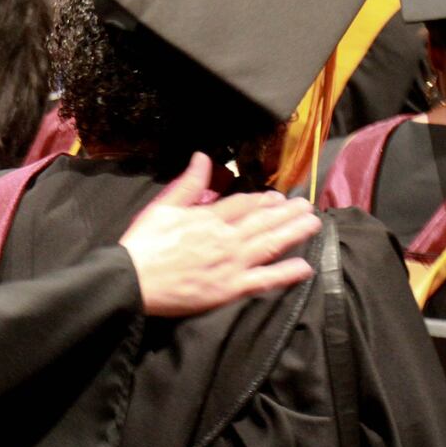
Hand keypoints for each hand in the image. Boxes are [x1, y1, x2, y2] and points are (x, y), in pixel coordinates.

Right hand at [120, 153, 320, 317]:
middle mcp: (225, 238)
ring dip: (293, 232)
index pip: (243, 204)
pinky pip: (263, 280)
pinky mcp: (229, 289)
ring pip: (270, 244)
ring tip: (313, 224)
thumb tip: (203, 157)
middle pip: (263, 221)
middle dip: (287, 212)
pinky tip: (304, 266)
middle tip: (306, 205)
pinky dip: (285, 273)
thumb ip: (188, 184)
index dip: (263, 199)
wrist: (132, 281)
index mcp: (208, 218)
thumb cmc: (143, 245)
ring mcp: (230, 264)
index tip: (277, 197)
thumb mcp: (162, 207)